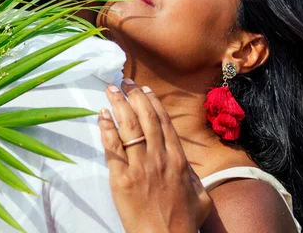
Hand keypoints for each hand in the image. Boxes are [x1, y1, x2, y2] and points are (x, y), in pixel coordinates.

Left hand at [98, 79, 211, 232]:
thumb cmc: (185, 222)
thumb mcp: (200, 195)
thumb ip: (195, 177)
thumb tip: (190, 167)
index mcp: (178, 159)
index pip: (164, 122)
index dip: (153, 103)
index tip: (145, 91)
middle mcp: (159, 157)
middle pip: (145, 118)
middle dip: (134, 96)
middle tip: (124, 83)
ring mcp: (140, 167)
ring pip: (128, 127)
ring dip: (118, 105)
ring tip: (110, 90)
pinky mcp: (122, 178)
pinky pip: (112, 148)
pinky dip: (106, 129)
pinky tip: (101, 116)